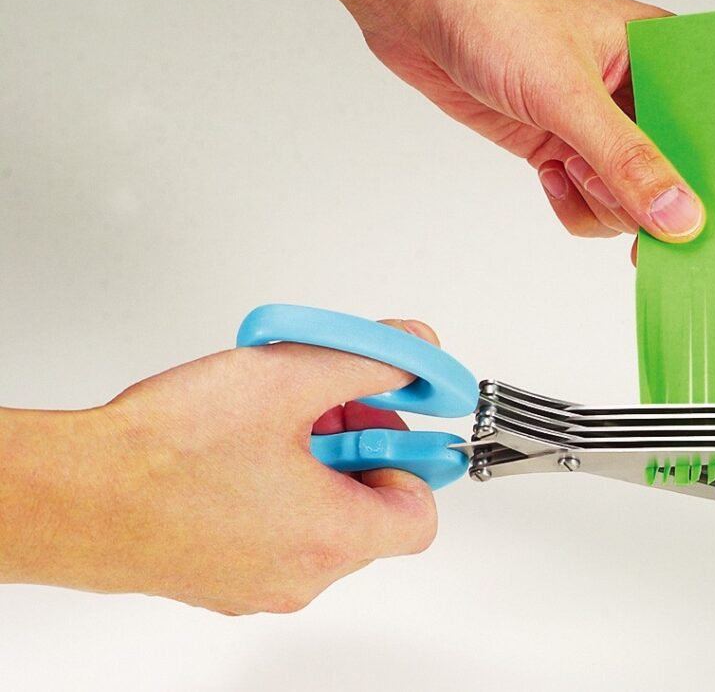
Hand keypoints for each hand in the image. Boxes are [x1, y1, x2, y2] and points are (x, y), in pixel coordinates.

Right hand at [0, 320, 439, 614]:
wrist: (73, 494)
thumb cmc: (166, 450)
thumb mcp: (289, 378)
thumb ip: (367, 360)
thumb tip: (413, 351)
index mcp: (331, 536)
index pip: (419, 513)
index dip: (409, 458)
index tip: (385, 421)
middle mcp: (301, 576)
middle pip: (369, 514)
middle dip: (355, 449)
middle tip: (320, 406)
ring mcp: (258, 585)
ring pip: (320, 523)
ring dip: (314, 468)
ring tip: (269, 424)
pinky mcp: (220, 580)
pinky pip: (275, 537)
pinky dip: (275, 494)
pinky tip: (236, 455)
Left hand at [260, 0, 704, 245]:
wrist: (420, 7)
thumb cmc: (497, 12)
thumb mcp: (568, 93)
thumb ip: (626, 161)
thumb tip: (678, 216)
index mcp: (663, 58)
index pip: (708, 136)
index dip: (705, 184)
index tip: (693, 226)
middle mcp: (637, 94)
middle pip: (669, 180)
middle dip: (632, 194)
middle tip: (592, 170)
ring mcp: (597, 124)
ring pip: (625, 199)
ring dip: (594, 198)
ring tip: (564, 162)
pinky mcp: (561, 144)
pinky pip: (588, 200)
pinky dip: (569, 202)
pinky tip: (547, 171)